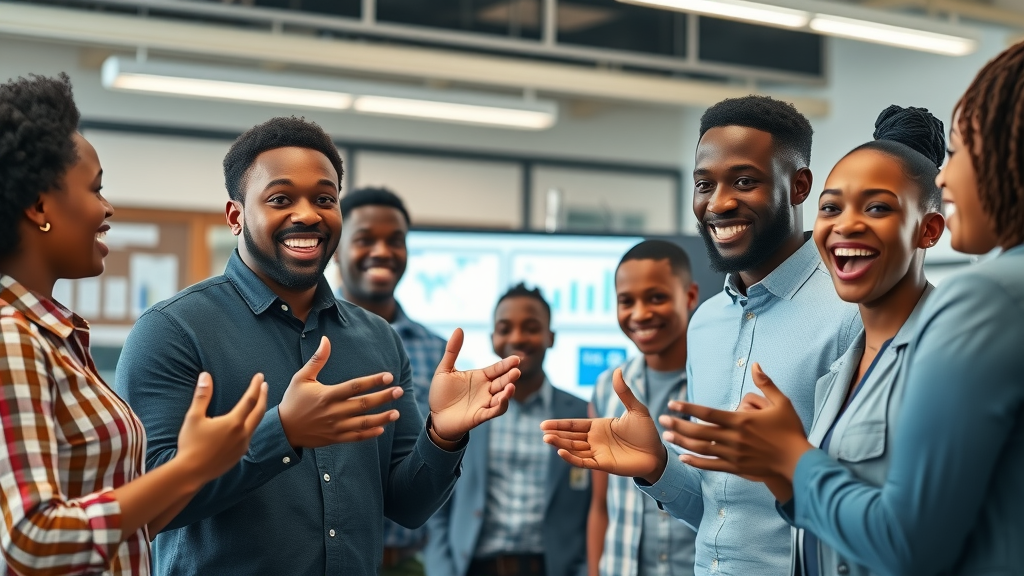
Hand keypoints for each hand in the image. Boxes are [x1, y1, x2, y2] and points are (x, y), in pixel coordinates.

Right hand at [176, 372, 267, 482]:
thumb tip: (205, 376)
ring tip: (258, 403)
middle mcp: (243, 434)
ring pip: (256, 425)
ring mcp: (243, 446)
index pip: (250, 399)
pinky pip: (249, 437)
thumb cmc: (191, 444)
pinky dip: (251, 426)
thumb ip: (202, 395)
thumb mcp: (194, 417)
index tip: (260, 376)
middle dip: (263, 396)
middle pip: (259, 411)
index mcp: (234, 423)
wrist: (191, 472)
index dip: (255, 386)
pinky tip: (247, 425)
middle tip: (265, 385)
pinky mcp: (239, 455)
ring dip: (258, 411)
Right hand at [279, 336, 402, 448]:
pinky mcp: (335, 438)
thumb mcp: (302, 378)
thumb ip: (317, 360)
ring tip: (397, 413)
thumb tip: (326, 339)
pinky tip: (382, 428)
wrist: (283, 430)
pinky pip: (355, 437)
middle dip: (383, 397)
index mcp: (327, 395)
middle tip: (400, 391)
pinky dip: (369, 434)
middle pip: (363, 404)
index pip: (355, 386)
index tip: (388, 376)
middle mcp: (333, 411)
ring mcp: (335, 427)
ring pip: (363, 423)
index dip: (373, 381)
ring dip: (381, 418)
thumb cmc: (293, 400)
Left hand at [428, 328, 519, 441]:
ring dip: (508, 392)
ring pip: (502, 397)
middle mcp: (486, 389)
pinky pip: (494, 411)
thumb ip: (452, 350)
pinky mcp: (480, 415)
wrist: (435, 416)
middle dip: (510, 376)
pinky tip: (502, 399)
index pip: (497, 368)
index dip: (507, 364)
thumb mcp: (445, 370)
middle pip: (502, 381)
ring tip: (510, 386)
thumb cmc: (441, 393)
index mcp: (480, 377)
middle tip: (516, 370)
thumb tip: (459, 328)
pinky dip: (500, 406)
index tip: (516, 358)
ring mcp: (485, 403)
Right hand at [541, 369, 666, 482]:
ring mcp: (598, 453)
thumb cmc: (647, 432)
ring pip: (574, 448)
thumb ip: (624, 392)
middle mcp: (595, 440)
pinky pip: (584, 462)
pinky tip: (561, 453)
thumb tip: (617, 370)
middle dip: (556, 434)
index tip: (544, 424)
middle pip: (571, 437)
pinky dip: (572, 458)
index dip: (560, 424)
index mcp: (599, 426)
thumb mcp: (636, 409)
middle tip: (542, 431)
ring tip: (547, 439)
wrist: (657, 454)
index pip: (575, 425)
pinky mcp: (603, 465)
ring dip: (561, 445)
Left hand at [658, 363, 812, 480]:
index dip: (687, 408)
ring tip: (667, 435)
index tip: (672, 403)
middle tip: (661, 418)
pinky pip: (710, 465)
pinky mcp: (736, 468)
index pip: (707, 413)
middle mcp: (733, 438)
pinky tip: (682, 458)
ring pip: (701, 448)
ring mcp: (733, 455)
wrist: (798, 463)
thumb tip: (755, 364)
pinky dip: (695, 462)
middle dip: (678, 424)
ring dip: (681, 442)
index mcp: (741, 421)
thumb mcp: (782, 403)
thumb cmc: (791, 431)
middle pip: (698, 431)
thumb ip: (766, 383)